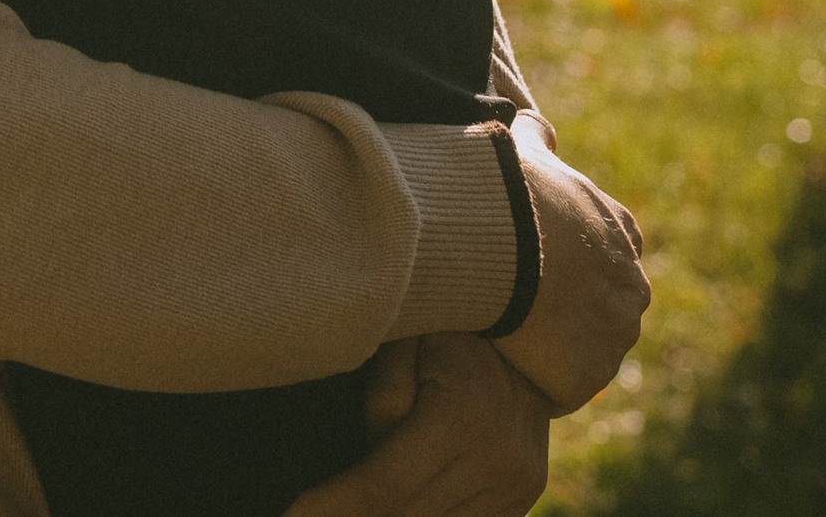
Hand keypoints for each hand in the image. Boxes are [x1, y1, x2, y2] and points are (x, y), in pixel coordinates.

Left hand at [284, 331, 549, 516]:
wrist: (532, 335)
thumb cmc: (451, 327)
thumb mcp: (410, 341)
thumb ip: (384, 399)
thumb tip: (362, 455)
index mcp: (462, 417)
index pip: (383, 485)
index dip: (334, 506)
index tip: (292, 515)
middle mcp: (496, 464)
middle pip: (406, 516)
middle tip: (301, 514)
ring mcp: (514, 491)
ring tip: (337, 509)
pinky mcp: (518, 504)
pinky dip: (420, 516)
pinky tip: (384, 508)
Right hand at [497, 126, 648, 412]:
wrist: (507, 240)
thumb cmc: (515, 190)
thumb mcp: (526, 150)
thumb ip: (537, 136)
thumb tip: (535, 120)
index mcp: (621, 234)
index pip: (615, 252)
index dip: (580, 259)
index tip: (547, 261)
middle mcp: (631, 288)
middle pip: (607, 308)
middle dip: (574, 309)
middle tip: (521, 301)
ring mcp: (613, 338)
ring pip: (587, 351)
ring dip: (557, 347)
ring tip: (509, 333)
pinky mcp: (585, 377)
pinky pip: (561, 387)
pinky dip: (537, 379)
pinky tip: (506, 359)